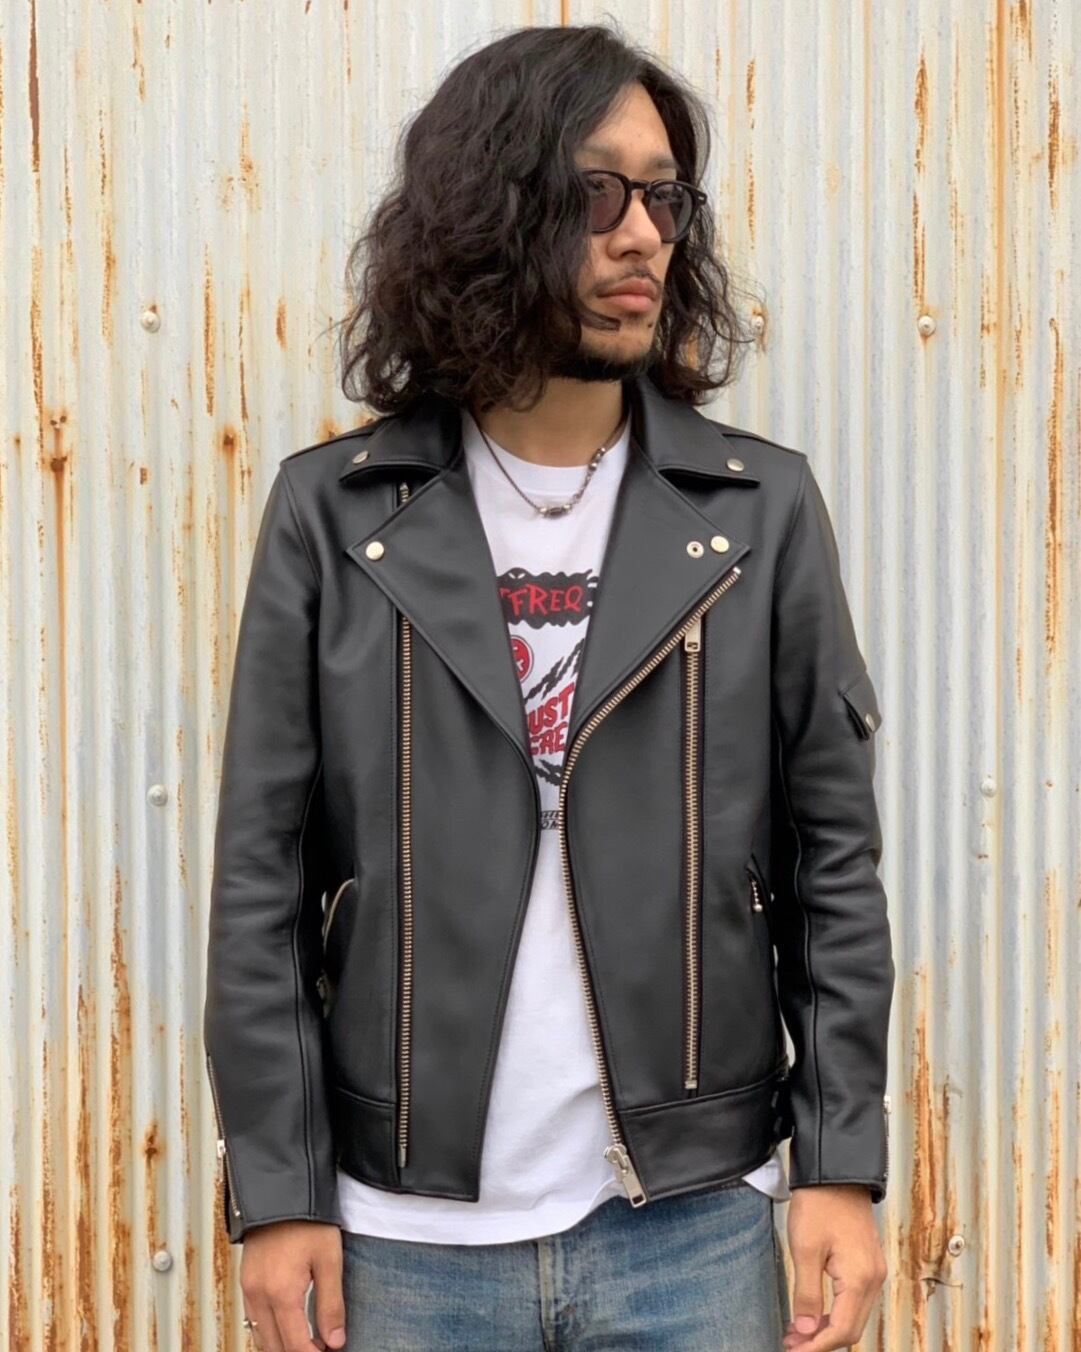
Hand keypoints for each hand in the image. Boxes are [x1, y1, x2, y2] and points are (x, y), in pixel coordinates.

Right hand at [239, 1220, 346, 1351]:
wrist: (281, 1191)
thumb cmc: (308, 1220)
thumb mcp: (329, 1259)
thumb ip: (331, 1304)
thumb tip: (335, 1341)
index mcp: (281, 1293)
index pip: (296, 1346)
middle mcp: (259, 1296)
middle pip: (275, 1347)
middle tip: (321, 1348)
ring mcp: (249, 1289)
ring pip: (261, 1338)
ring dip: (282, 1346)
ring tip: (308, 1341)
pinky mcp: (246, 1282)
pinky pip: (253, 1320)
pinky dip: (269, 1333)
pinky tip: (287, 1328)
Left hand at [782, 1184, 886, 1350]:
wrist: (835, 1172)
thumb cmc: (820, 1204)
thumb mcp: (804, 1249)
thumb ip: (806, 1293)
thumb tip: (805, 1328)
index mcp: (860, 1278)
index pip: (842, 1330)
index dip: (817, 1346)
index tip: (795, 1351)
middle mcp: (873, 1278)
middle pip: (851, 1328)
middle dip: (821, 1340)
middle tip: (792, 1344)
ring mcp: (873, 1270)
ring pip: (853, 1315)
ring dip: (827, 1327)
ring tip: (798, 1331)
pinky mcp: (867, 1262)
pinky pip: (855, 1299)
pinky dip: (835, 1311)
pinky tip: (815, 1311)